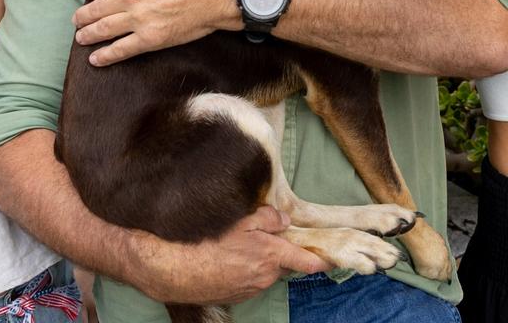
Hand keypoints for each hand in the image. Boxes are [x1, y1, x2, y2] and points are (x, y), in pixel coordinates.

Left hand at [73, 0, 248, 65]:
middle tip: (76, 19)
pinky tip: (96, 60)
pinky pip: (122, 49)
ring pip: (104, 29)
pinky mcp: (151, 38)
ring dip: (88, 34)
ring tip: (81, 37)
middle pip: (97, 8)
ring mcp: (139, 20)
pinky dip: (106, 56)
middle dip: (83, 15)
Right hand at [130, 206, 330, 304]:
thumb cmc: (209, 241)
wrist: (180, 270)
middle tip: (259, 235)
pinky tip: (227, 258)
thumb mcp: (240, 220)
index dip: (321, 259)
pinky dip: (245, 268)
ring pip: (265, 270)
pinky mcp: (239, 295)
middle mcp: (266, 275)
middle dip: (277, 250)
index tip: (331, 258)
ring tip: (236, 246)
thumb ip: (267, 218)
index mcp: (271, 254)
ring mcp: (253, 288)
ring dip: (259, 259)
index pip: (305, 260)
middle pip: (282, 262)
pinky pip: (251, 279)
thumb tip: (284, 221)